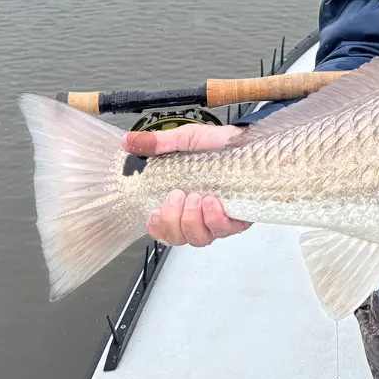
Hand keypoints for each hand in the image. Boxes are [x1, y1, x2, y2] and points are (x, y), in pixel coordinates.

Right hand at [122, 124, 252, 246]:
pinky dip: (214, 219)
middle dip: (172, 220)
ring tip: (196, 196)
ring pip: (199, 239)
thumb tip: (127, 142)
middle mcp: (200, 214)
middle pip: (178, 239)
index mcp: (182, 201)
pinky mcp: (240, 217)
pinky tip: (212, 202)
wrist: (251, 139)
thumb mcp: (185, 140)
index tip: (154, 211)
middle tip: (178, 195)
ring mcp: (220, 217)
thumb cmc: (221, 143)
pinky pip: (225, 231)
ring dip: (192, 220)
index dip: (156, 227)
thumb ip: (157, 144)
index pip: (163, 230)